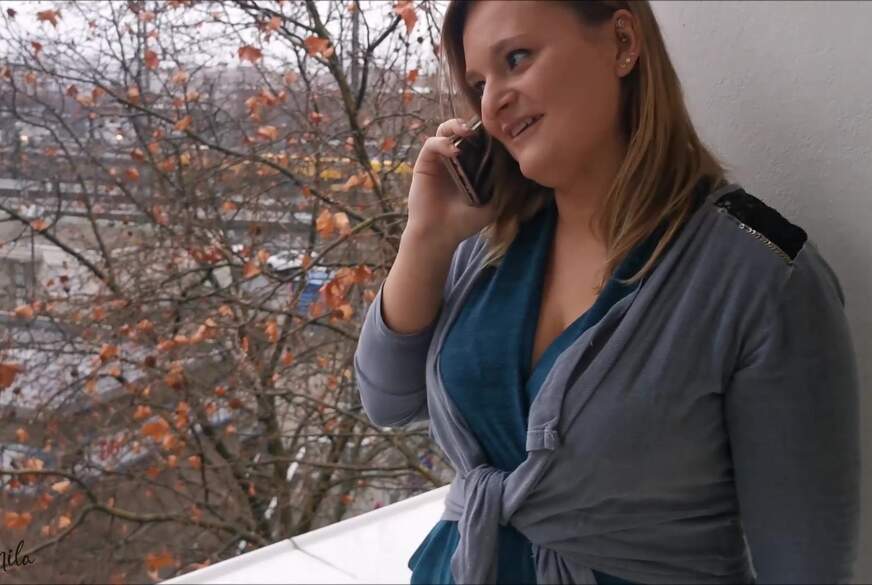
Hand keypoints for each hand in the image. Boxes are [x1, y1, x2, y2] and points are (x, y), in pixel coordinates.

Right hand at [405, 117, 499, 247]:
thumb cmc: (465, 221)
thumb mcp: (493, 204)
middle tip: (481, 128)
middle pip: (462, 130)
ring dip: (455, 126)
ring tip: (466, 132)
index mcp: (473, 165)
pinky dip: (442, 143)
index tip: (498, 132)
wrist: (439, 234)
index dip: (487, 132)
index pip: (480, 139)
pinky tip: (453, 152)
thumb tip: (515, 164)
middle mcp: (456, 159)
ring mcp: (439, 159)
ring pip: (444, 130)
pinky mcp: (425, 163)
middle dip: (472, 124)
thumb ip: (503, 185)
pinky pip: (431, 144)